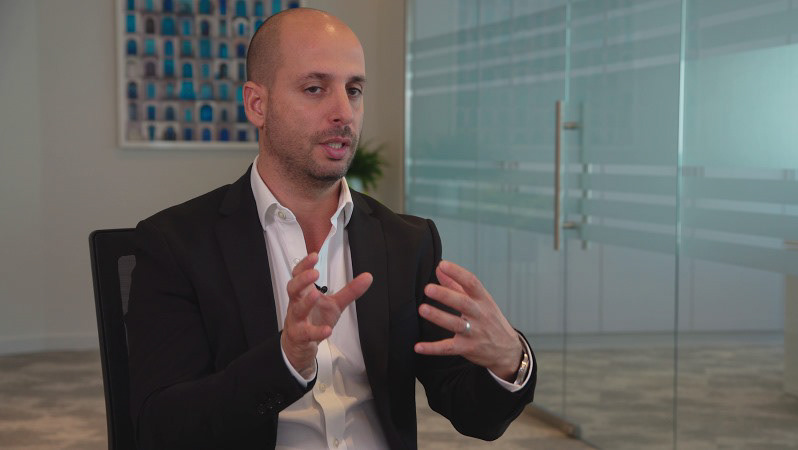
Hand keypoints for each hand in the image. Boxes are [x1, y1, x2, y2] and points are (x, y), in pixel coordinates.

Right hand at [281, 253, 372, 377]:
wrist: (300, 344)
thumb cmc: (314, 319)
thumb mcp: (335, 303)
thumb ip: (350, 290)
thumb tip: (367, 277)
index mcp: (305, 292)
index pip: (299, 274)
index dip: (305, 264)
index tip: (314, 256)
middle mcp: (298, 303)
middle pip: (293, 288)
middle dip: (302, 279)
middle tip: (314, 273)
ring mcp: (297, 319)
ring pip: (297, 309)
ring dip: (306, 302)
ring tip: (315, 294)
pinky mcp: (300, 335)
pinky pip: (306, 333)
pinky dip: (316, 331)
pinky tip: (327, 330)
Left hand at [414, 260, 522, 381]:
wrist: (507, 350)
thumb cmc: (490, 320)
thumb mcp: (480, 301)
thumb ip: (457, 285)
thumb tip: (440, 268)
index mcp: (483, 300)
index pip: (472, 283)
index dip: (458, 273)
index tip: (443, 265)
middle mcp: (480, 315)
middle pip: (463, 303)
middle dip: (446, 295)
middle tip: (428, 288)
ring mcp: (474, 333)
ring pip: (455, 324)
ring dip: (438, 317)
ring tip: (422, 309)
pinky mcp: (467, 349)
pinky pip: (448, 348)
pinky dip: (433, 348)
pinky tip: (418, 346)